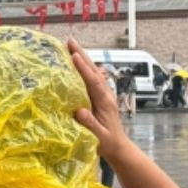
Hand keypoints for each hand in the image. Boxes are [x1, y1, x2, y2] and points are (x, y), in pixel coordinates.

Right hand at [68, 39, 132, 159]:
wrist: (118, 147)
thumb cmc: (107, 143)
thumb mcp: (98, 137)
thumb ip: (90, 124)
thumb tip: (79, 111)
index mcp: (105, 102)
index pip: (93, 82)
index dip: (83, 69)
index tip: (74, 56)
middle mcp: (105, 94)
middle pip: (93, 70)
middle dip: (82, 55)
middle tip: (69, 41)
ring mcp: (103, 94)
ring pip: (93, 72)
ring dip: (82, 58)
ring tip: (70, 46)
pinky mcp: (100, 96)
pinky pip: (91, 78)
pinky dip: (83, 67)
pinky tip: (77, 61)